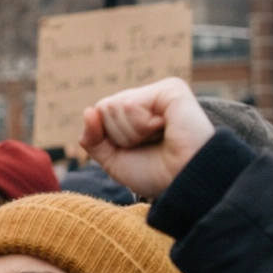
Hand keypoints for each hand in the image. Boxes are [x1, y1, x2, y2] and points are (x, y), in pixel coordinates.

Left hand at [79, 77, 214, 198]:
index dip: (109, 138)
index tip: (138, 149)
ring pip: (114, 106)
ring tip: (159, 138)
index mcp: (137, 111)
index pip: (100, 113)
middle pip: (104, 108)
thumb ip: (93, 139)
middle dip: (120, 136)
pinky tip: (165, 129)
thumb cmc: (156, 173)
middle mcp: (149, 98)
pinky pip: (130, 105)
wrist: (183, 183)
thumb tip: (88, 110)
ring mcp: (161, 91)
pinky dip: (140, 126)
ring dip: (131, 133)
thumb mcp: (113, 160)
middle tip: (150, 144)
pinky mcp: (171, 89)